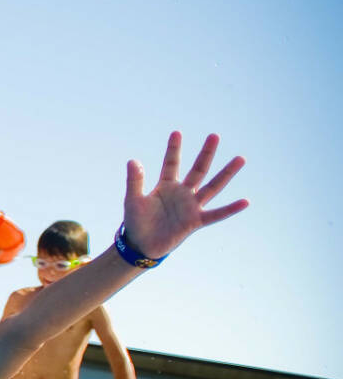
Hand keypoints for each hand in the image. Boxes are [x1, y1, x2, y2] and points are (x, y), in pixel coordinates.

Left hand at [121, 132, 246, 260]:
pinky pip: (216, 214)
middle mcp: (182, 193)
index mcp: (166, 186)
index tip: (176, 132)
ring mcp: (191, 206)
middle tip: (214, 135)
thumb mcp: (133, 200)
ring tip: (240, 158)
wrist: (141, 245)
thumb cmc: (136, 222)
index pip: (171, 163)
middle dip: (205, 153)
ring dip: (226, 173)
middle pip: (197, 169)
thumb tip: (133, 160)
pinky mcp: (195, 221)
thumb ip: (135, 181)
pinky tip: (245, 202)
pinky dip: (230, 209)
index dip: (173, 149)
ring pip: (212, 186)